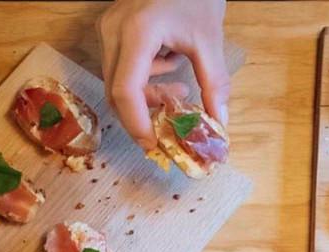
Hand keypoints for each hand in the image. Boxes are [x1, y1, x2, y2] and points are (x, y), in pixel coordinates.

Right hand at [98, 0, 229, 149]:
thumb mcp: (209, 38)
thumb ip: (214, 83)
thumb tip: (219, 122)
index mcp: (138, 33)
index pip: (125, 91)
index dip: (136, 124)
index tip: (153, 145)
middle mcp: (114, 32)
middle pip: (116, 91)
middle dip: (142, 114)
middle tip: (172, 123)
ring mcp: (108, 29)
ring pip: (116, 81)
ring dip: (146, 95)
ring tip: (179, 86)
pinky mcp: (111, 29)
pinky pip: (120, 66)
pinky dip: (143, 77)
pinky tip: (168, 64)